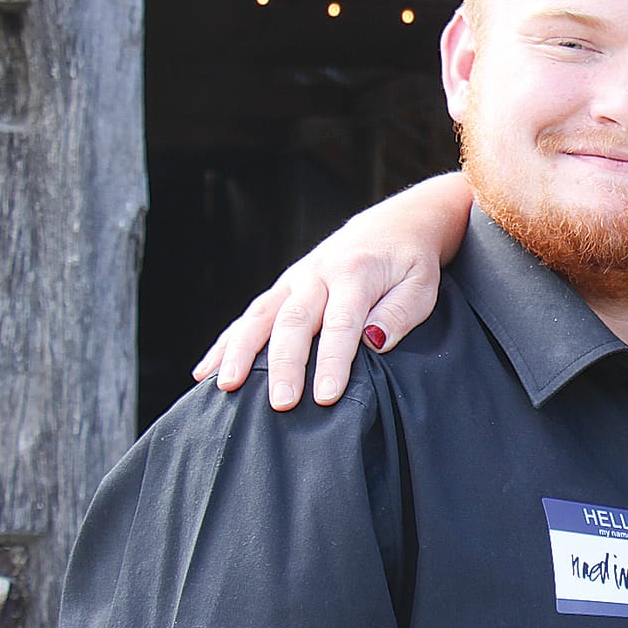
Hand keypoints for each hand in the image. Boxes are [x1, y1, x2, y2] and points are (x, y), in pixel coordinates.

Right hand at [193, 231, 442, 408]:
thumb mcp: (421, 285)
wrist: (394, 225)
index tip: (326, 397)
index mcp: (355, 274)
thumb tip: (373, 342)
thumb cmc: (411, 263)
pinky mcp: (283, 288)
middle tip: (280, 403)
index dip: (332, 362)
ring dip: (240, 352)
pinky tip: (206, 372)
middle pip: (294, 321)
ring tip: (226, 387)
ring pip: (260, 316)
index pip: (341, 324)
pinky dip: (226, 343)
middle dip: (283, 364)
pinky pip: (250, 315)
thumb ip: (400, 313)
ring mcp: (295, 280)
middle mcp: (318, 274)